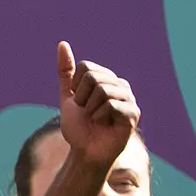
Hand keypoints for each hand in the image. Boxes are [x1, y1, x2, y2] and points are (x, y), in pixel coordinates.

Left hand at [54, 42, 139, 171]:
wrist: (85, 151)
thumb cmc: (79, 126)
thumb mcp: (68, 96)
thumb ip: (66, 72)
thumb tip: (62, 44)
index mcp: (108, 79)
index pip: (85, 67)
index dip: (75, 87)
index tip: (79, 102)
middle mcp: (121, 85)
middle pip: (93, 77)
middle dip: (81, 98)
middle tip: (87, 112)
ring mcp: (130, 99)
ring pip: (102, 90)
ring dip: (90, 109)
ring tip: (96, 119)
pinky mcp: (134, 113)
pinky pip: (111, 105)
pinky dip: (99, 117)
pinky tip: (105, 124)